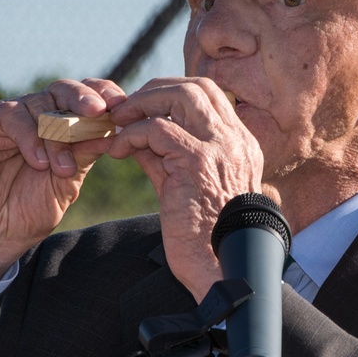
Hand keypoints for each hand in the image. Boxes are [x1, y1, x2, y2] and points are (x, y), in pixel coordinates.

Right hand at [0, 79, 125, 278]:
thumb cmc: (32, 207)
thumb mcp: (70, 179)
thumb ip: (88, 151)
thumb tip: (119, 129)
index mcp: (62, 122)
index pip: (86, 95)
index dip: (104, 94)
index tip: (121, 106)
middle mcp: (37, 113)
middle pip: (64, 90)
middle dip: (84, 99)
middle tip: (98, 111)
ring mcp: (10, 116)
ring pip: (41, 106)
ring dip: (57, 137)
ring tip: (62, 169)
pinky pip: (12, 116)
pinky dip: (29, 137)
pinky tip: (38, 161)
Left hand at [107, 78, 268, 300]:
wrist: (222, 269)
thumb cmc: (205, 238)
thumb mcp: (186, 187)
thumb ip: (167, 158)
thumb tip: (138, 137)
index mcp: (240, 144)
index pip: (210, 96)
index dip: (173, 93)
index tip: (145, 109)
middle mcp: (235, 140)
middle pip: (196, 87)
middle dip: (156, 90)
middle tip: (126, 109)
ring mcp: (219, 148)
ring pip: (180, 96)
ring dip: (143, 104)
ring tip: (118, 123)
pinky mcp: (197, 162)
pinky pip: (158, 130)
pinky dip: (132, 135)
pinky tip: (117, 151)